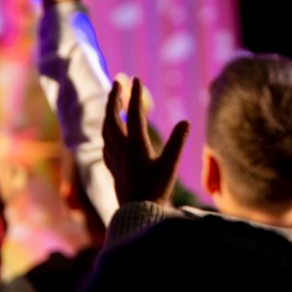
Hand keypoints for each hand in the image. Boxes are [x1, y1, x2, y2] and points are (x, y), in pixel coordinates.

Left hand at [103, 76, 188, 204]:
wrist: (137, 213)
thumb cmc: (156, 190)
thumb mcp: (170, 166)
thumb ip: (177, 143)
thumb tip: (186, 122)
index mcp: (135, 145)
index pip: (134, 114)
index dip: (135, 95)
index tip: (135, 78)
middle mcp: (121, 149)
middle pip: (112, 118)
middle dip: (114, 98)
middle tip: (117, 82)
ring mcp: (114, 158)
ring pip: (106, 130)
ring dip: (108, 113)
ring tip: (112, 102)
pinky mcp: (112, 168)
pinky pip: (105, 144)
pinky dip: (106, 132)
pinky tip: (109, 134)